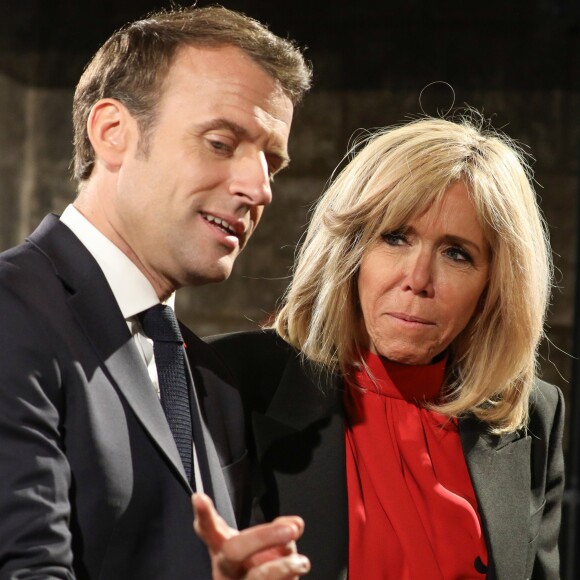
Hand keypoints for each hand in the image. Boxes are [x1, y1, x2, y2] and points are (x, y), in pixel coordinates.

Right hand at [193, 493, 310, 578]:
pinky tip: (296, 573)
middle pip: (233, 551)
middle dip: (264, 537)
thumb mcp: (265, 542)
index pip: (207, 528)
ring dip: (285, 566)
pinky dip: (291, 578)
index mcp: (223, 547)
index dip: (203, 514)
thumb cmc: (258, 566)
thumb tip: (295, 524)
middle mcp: (225, 568)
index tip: (199, 497)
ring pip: (257, 576)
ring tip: (301, 561)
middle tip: (290, 530)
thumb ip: (278, 528)